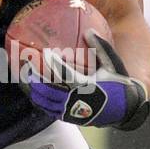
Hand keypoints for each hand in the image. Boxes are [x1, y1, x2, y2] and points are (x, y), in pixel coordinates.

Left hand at [21, 29, 149, 129]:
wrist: (124, 108)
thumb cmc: (118, 82)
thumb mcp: (113, 64)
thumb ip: (101, 47)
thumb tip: (88, 30)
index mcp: (87, 85)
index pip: (65, 73)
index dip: (53, 63)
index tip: (45, 53)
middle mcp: (76, 100)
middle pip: (48, 89)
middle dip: (35, 77)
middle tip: (26, 64)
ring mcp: (71, 111)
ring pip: (45, 101)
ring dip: (33, 89)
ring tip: (25, 76)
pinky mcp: (69, 118)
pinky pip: (48, 109)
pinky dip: (39, 100)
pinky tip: (33, 90)